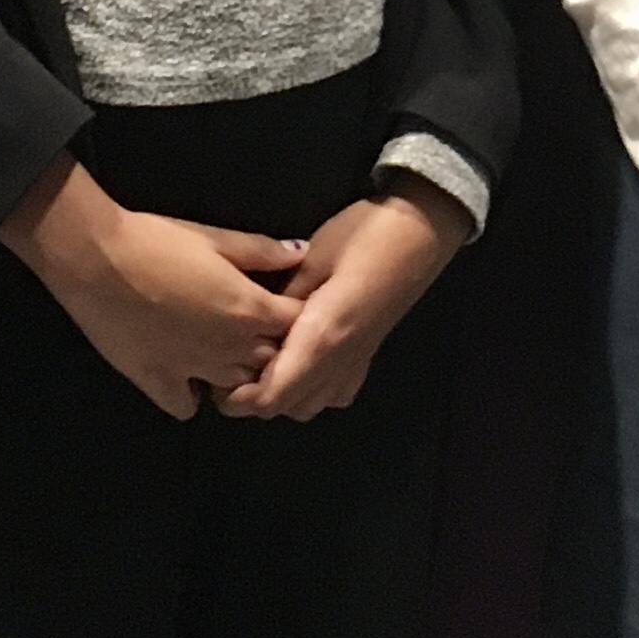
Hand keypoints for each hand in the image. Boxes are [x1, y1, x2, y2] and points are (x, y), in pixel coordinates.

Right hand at [0, 158, 302, 417]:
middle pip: (273, 361)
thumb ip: (262, 250)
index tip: (284, 305)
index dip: (295, 316)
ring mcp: (194, 372)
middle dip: (271, 347)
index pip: (297, 326)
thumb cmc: (158, 242)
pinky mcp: (158, 384)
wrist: (96, 261)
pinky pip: (187, 407)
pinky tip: (184, 374)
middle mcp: (230, 349)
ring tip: (223, 351)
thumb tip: (301, 254)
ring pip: (237, 388)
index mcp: (250, 309)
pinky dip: (191, 395)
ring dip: (237, 374)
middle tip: (254, 327)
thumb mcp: (215, 238)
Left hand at [219, 180, 465, 421]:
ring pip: (309, 406)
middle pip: (286, 408)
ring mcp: (357, 362)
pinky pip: (335, 393)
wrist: (422, 229)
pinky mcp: (368, 355)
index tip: (216, 378)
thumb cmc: (365, 236)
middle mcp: (339, 362)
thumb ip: (280, 299)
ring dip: (282, 396)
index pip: (272, 396)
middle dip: (254, 399)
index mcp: (321, 338)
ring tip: (264, 363)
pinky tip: (303, 363)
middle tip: (231, 365)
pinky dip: (312, 391)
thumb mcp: (312, 259)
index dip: (239, 399)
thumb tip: (250, 325)